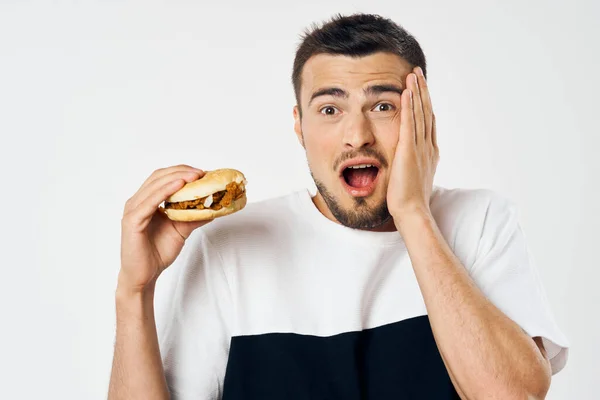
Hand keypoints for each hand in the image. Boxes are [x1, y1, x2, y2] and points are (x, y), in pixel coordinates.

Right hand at [119, 165, 211, 293]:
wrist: (145, 276)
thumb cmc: (157, 253)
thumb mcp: (181, 230)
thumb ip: (193, 217)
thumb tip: (214, 208)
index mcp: (146, 201)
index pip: (163, 177)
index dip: (182, 171)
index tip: (202, 173)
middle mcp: (137, 202)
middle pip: (159, 176)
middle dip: (181, 171)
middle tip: (201, 172)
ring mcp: (133, 210)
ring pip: (155, 185)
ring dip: (176, 177)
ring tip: (194, 176)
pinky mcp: (132, 221)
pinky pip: (150, 202)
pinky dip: (165, 191)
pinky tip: (179, 185)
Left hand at [387, 66, 438, 219]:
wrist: (412, 210)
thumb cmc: (410, 200)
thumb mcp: (413, 176)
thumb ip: (412, 164)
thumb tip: (408, 159)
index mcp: (429, 152)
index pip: (427, 121)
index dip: (425, 104)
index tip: (421, 89)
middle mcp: (427, 146)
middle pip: (426, 112)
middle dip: (422, 91)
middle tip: (418, 73)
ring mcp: (420, 147)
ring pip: (420, 113)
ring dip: (417, 92)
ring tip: (413, 75)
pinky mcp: (408, 150)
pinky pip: (409, 123)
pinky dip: (409, 106)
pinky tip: (407, 92)